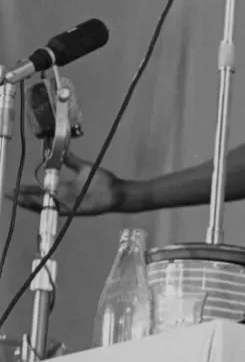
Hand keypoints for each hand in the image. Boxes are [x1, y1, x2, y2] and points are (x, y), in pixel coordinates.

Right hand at [8, 151, 122, 215]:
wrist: (116, 191)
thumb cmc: (103, 180)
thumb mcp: (83, 167)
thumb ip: (70, 160)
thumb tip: (59, 150)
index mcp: (64, 187)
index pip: (42, 188)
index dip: (29, 188)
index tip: (16, 186)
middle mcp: (64, 197)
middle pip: (40, 198)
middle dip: (24, 197)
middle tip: (9, 194)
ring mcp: (69, 205)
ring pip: (46, 206)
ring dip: (32, 203)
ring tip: (18, 200)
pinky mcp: (75, 211)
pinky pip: (58, 211)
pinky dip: (48, 208)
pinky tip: (38, 205)